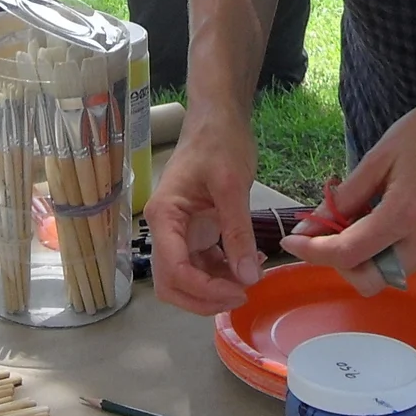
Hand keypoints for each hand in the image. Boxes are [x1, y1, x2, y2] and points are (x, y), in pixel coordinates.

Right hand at [142, 109, 261, 314]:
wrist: (219, 117)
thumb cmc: (220, 142)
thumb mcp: (233, 186)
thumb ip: (238, 233)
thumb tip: (248, 278)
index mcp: (164, 217)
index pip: (174, 269)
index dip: (204, 290)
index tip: (239, 292)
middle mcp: (165, 229)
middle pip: (172, 283)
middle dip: (204, 298)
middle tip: (242, 296)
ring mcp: (179, 231)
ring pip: (187, 278)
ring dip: (215, 288)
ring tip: (250, 278)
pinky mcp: (196, 230)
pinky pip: (203, 264)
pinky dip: (223, 272)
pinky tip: (249, 264)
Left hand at [279, 86, 415, 297]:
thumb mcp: (381, 155)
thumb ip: (347, 196)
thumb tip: (313, 225)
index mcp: (407, 213)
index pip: (349, 254)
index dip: (313, 252)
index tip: (290, 240)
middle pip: (370, 280)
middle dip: (339, 264)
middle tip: (325, 233)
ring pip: (388, 275)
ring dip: (362, 258)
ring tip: (353, 220)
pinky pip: (405, 263)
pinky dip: (383, 251)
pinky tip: (377, 221)